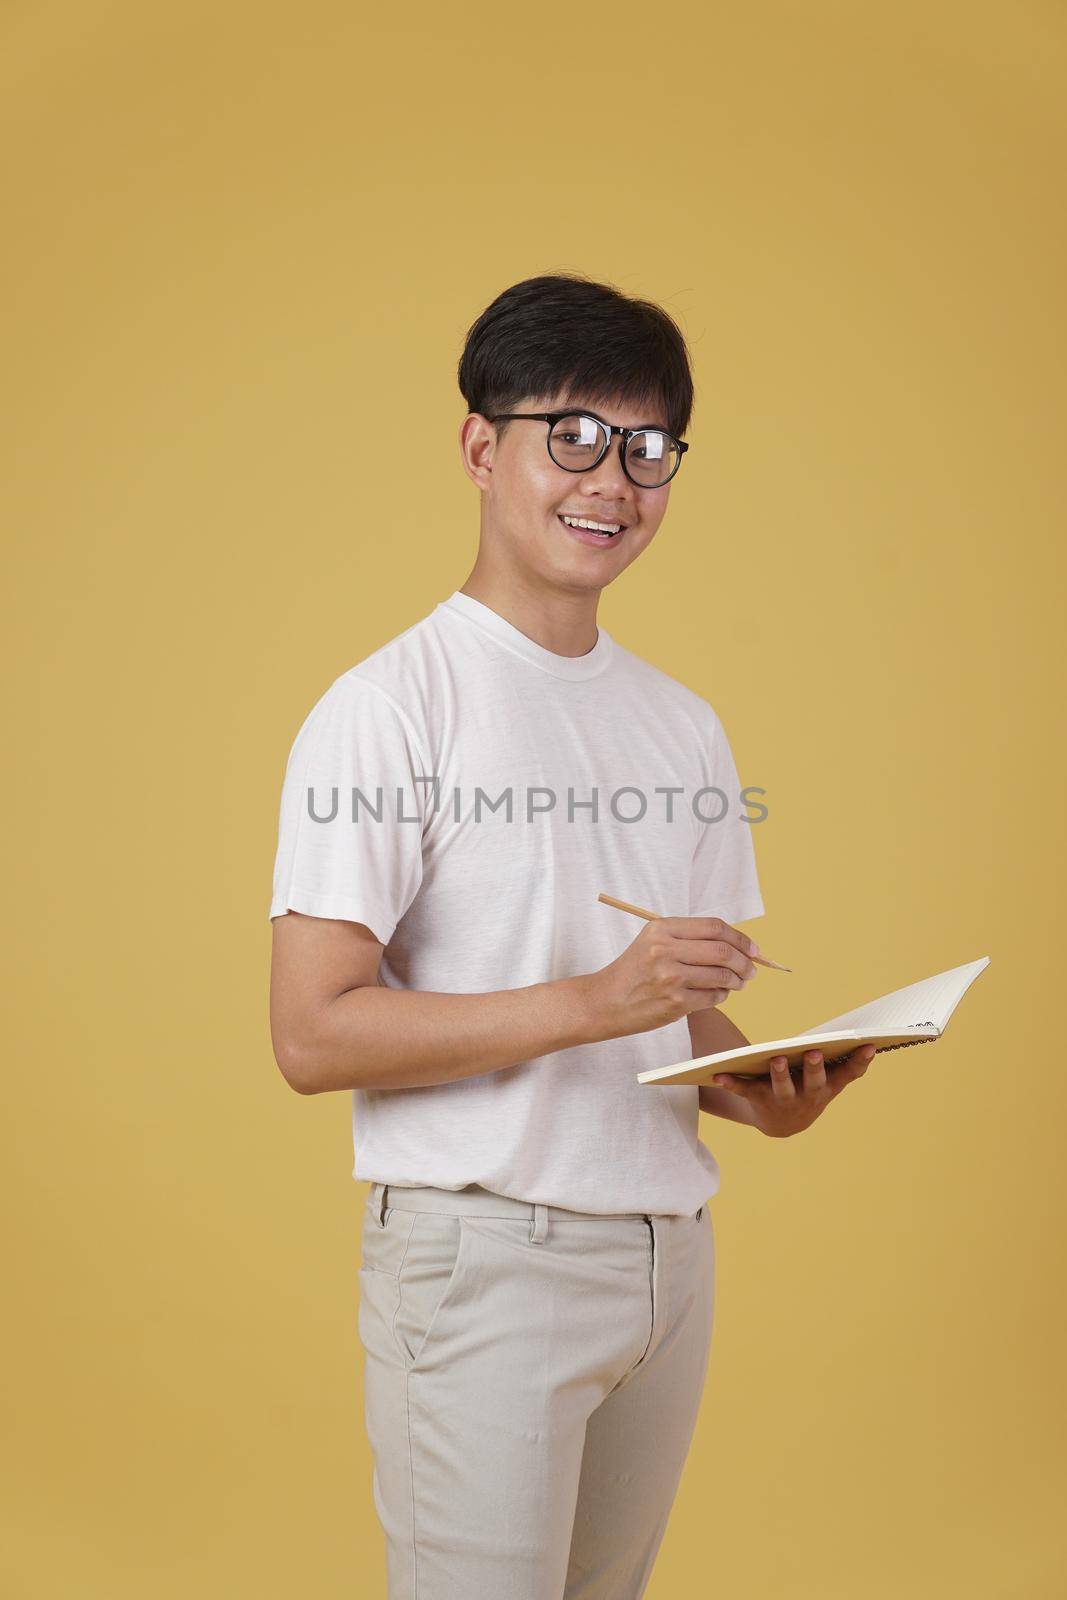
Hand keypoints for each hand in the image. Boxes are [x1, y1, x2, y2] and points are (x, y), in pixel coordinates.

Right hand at [580, 916, 758, 1042]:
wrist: (605, 1002)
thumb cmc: (634, 972)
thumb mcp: (653, 942)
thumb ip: (688, 939)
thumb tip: (736, 946)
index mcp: (661, 929)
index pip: (713, 927)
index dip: (739, 938)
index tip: (753, 948)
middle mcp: (665, 949)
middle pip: (722, 950)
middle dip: (745, 962)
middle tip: (752, 970)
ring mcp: (670, 977)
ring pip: (722, 976)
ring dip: (737, 981)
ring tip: (738, 983)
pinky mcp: (675, 1002)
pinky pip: (713, 997)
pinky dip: (722, 996)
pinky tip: (718, 994)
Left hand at [711, 1044, 875, 1137]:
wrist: (784, 1124)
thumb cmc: (809, 1089)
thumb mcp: (829, 1079)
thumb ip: (844, 1061)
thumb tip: (865, 1036)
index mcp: (829, 1087)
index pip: (849, 1073)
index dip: (861, 1060)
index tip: (869, 1044)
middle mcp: (809, 1096)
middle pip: (813, 1081)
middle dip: (815, 1067)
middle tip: (815, 1052)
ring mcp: (784, 1101)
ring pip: (782, 1087)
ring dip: (780, 1073)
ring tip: (777, 1058)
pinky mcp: (759, 1100)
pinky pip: (744, 1091)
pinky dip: (731, 1082)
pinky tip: (718, 1074)